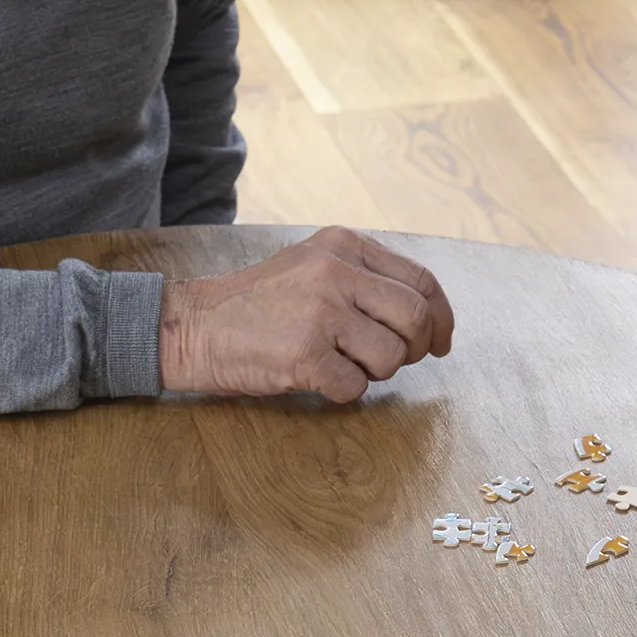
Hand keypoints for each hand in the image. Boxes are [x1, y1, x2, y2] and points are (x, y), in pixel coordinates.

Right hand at [157, 226, 454, 401]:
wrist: (194, 326)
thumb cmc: (259, 303)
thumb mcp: (313, 265)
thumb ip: (364, 279)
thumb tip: (427, 318)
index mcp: (343, 245)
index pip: (420, 280)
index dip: (441, 316)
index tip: (442, 341)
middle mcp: (335, 272)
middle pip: (415, 317)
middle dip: (418, 348)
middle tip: (401, 361)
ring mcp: (320, 312)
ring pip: (391, 356)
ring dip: (376, 372)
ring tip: (343, 363)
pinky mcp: (304, 354)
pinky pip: (355, 387)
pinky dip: (344, 391)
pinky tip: (317, 377)